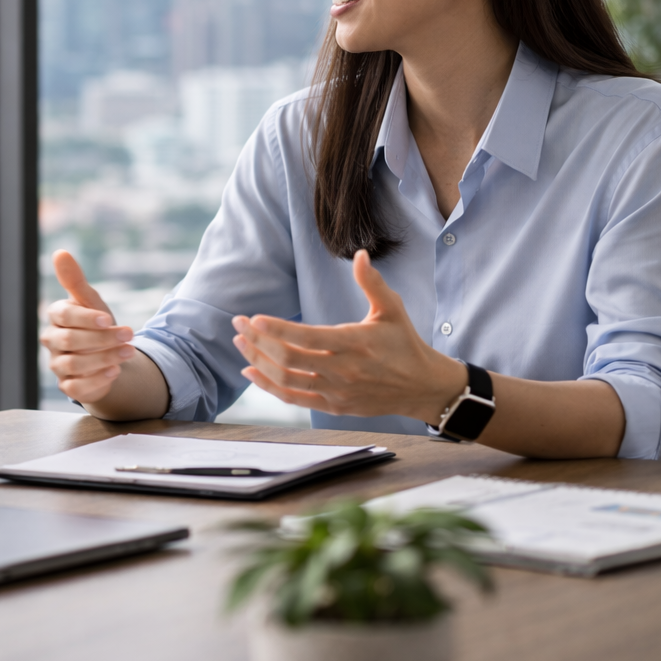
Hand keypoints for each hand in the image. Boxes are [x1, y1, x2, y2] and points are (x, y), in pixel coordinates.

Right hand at [40, 250, 137, 403]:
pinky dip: (97, 380)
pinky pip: (76, 387)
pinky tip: (115, 371)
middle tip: (128, 335)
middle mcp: (52, 341)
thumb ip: (75, 280)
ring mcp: (58, 365)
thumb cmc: (95, 323)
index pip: (63, 316)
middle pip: (69, 341)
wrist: (105, 355)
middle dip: (101, 339)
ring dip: (104, 358)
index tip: (108, 319)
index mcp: (56, 317)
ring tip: (128, 352)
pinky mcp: (68, 386)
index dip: (85, 318)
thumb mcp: (91, 301)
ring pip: (74, 364)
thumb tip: (60, 252)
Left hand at [231, 250, 465, 421]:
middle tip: (238, 324)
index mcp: (354, 343)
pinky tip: (251, 371)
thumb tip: (360, 254)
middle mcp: (343, 370)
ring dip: (258, 361)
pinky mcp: (333, 406)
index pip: (306, 337)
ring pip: (286, 380)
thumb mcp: (392, 309)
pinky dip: (269, 386)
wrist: (422, 387)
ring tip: (240, 343)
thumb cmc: (404, 343)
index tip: (253, 318)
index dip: (276, 329)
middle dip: (257, 340)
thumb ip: (372, 282)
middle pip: (288, 358)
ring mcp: (336, 391)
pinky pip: (294, 399)